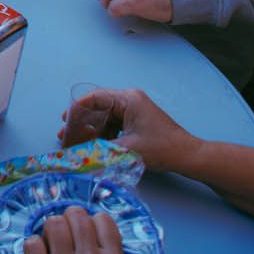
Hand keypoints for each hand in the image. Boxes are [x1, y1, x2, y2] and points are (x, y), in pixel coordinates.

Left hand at [24, 206, 125, 253]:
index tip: (85, 231)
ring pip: (53, 223)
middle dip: (69, 221)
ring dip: (50, 232)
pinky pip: (31, 243)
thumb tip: (87, 230)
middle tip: (66, 236)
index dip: (92, 222)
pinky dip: (33, 247)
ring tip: (52, 246)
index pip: (103, 219)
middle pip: (76, 215)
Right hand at [56, 86, 199, 174]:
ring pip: (105, 116)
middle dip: (81, 121)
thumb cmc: (161, 148)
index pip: (95, 97)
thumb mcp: (126, 150)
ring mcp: (135, 110)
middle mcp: (130, 99)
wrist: (188, 156)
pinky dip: (103, 134)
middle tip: (66, 133)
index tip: (65, 120)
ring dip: (91, 129)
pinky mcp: (137, 120)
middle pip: (98, 106)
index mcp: (128, 99)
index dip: (77, 108)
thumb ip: (100, 149)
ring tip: (76, 143)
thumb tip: (77, 154)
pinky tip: (94, 145)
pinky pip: (114, 123)